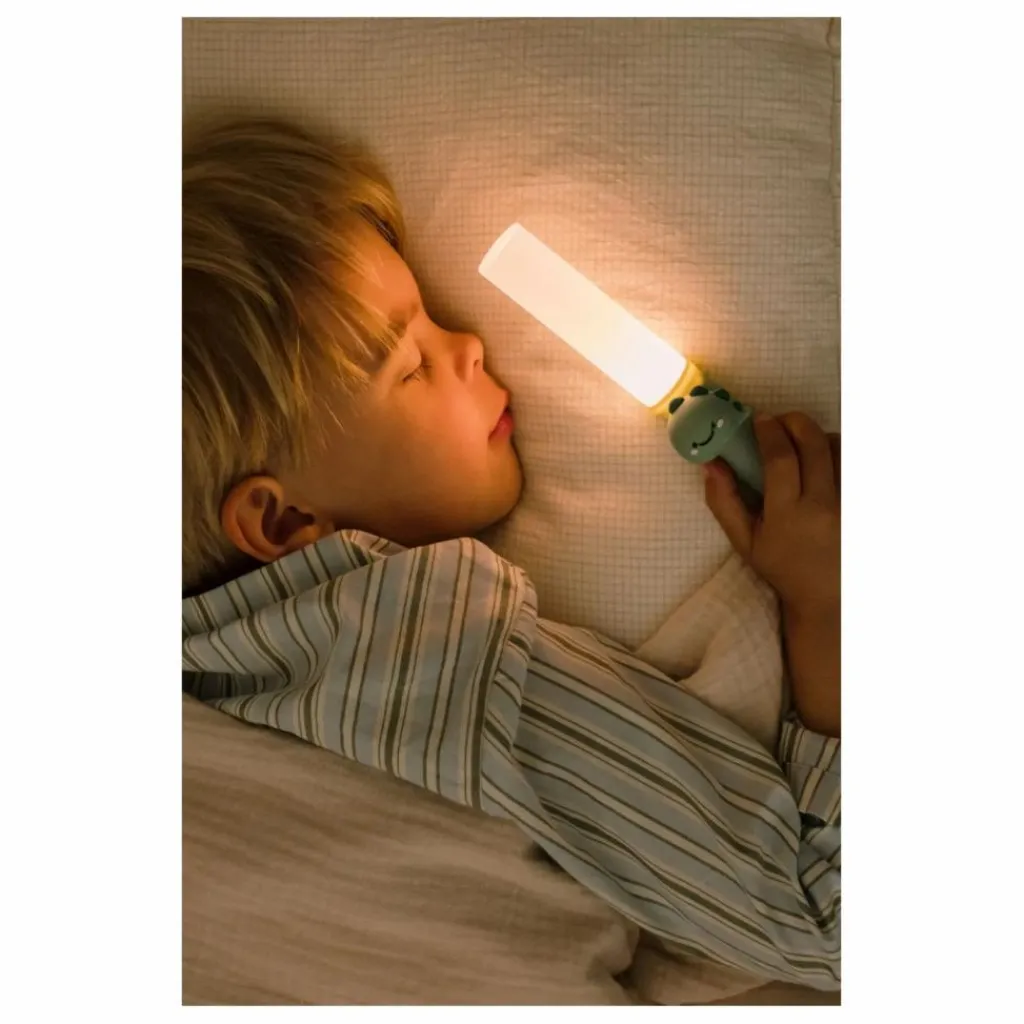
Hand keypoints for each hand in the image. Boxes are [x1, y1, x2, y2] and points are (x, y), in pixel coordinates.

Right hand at [703, 413, 839, 613]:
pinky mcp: (867, 505)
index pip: (780, 458)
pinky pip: (856, 464)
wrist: (828, 597)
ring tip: (804, 443)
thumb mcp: (744, 541)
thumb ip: (723, 501)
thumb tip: (710, 463)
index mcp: (788, 516)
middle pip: (814, 444)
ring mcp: (851, 505)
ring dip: (820, 436)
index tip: (760, 419)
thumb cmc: (782, 566)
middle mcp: (824, 507)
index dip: (769, 431)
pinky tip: (827, 461)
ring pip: (841, 449)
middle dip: (795, 422)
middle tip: (781, 421)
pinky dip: (840, 453)